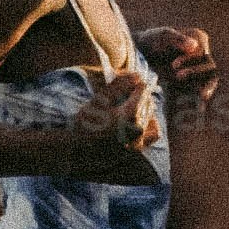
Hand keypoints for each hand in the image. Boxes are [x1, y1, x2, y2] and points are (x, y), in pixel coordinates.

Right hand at [31, 77, 162, 172]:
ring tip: (132, 106)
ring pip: (151, 118)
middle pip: (147, 103)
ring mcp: (138, 142)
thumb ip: (119, 86)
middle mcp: (138, 128)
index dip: (135, 84)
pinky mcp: (135, 151)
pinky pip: (151, 135)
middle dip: (140, 96)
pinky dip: (149, 125)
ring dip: (145, 109)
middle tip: (128, 92)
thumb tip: (137, 75)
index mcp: (131, 113)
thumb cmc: (84, 123)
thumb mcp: (98, 100)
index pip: (142, 90)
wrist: (76, 152)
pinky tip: (138, 122)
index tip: (128, 83)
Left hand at [136, 21, 219, 106]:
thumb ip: (178, 40)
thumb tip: (194, 46)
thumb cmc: (151, 41)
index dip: (191, 60)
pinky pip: (203, 88)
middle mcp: (202, 53)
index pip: (202, 51)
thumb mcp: (162, 36)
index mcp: (198, 37)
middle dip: (196, 72)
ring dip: (206, 86)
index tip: (173, 65)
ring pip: (211, 78)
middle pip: (209, 65)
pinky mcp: (194, 80)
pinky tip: (201, 105)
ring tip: (202, 96)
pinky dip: (203, 95)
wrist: (140, 55)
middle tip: (177, 76)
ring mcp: (199, 67)